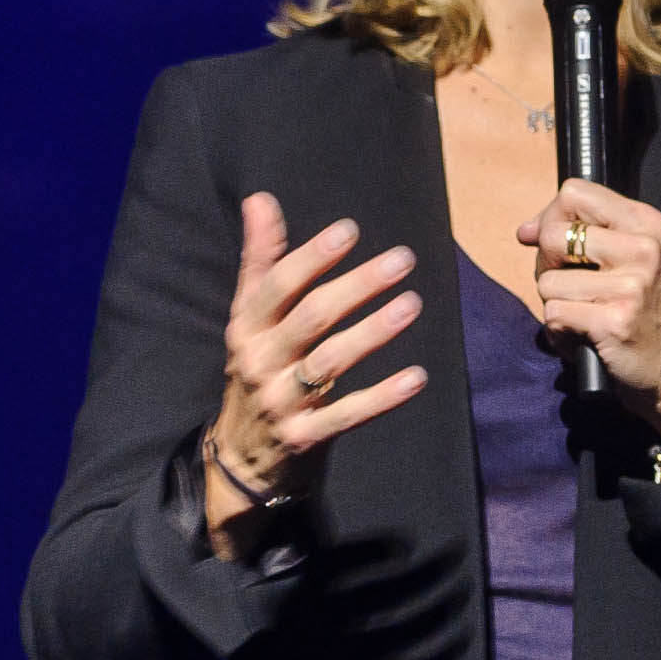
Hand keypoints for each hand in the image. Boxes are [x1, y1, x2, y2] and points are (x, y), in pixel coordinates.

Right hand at [207, 193, 431, 556]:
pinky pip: (348, 414)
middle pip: (310, 317)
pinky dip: (383, 397)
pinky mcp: (304, 437)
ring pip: (329, 362)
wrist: (242, 459)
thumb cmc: (255, 372)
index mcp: (245, 327)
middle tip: (402, 259)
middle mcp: (259, 361)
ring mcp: (280, 401)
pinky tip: (418, 377)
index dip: (312, 256)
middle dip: (357, 285)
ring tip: (412, 304)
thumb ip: (259, 262)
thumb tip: (260, 200)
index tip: (349, 230)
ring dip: (372, 332)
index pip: (276, 285)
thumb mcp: (248, 320)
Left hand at [518, 178, 660, 444]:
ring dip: (556, 304)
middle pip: (553, 234)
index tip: (558, 246)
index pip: (573, 193)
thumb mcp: (625, 256)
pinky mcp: (615, 320)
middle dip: (547, 266)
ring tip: (586, 314)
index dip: (552, 218)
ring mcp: (631, 285)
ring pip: (547, 281)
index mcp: (645, 222)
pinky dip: (559, 331)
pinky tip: (585, 335)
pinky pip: (553, 314)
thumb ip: (577, 233)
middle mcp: (643, 248)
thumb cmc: (641, 307)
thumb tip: (526, 231)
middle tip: (573, 287)